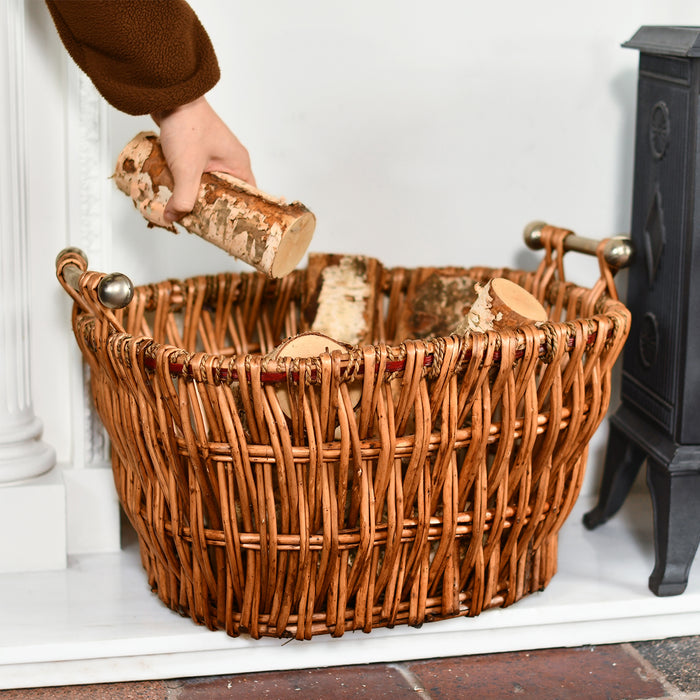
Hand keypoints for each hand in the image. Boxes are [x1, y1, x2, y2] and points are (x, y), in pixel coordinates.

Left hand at [151, 96, 255, 222]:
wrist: (169, 95)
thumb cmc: (188, 125)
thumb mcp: (187, 168)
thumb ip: (183, 196)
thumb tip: (175, 217)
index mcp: (239, 165)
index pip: (248, 197)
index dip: (241, 214)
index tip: (232, 230)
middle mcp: (230, 161)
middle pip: (228, 194)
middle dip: (215, 208)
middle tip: (207, 225)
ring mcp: (214, 155)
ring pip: (210, 184)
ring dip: (199, 196)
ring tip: (191, 213)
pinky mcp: (198, 151)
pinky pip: (198, 174)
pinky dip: (189, 184)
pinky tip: (179, 194)